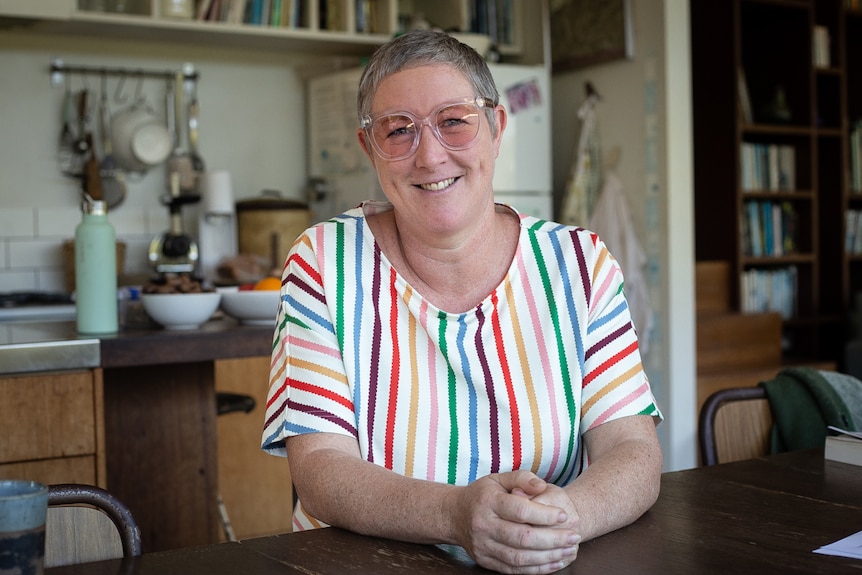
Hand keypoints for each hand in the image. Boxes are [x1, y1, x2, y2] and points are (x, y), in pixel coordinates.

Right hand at [450, 471, 580, 573]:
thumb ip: (522, 478)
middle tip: (574, 536)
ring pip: (520, 557)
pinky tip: (554, 563)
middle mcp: (484, 525)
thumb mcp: (499, 478)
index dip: (544, 515)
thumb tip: (542, 486)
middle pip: (522, 537)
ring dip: (548, 557)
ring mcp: (483, 546)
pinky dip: (537, 569)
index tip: (563, 515)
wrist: (454, 515)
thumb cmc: (482, 494)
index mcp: (488, 501)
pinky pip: (514, 570)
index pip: (520, 510)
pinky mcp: (485, 561)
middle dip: (552, 539)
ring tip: (568, 551)